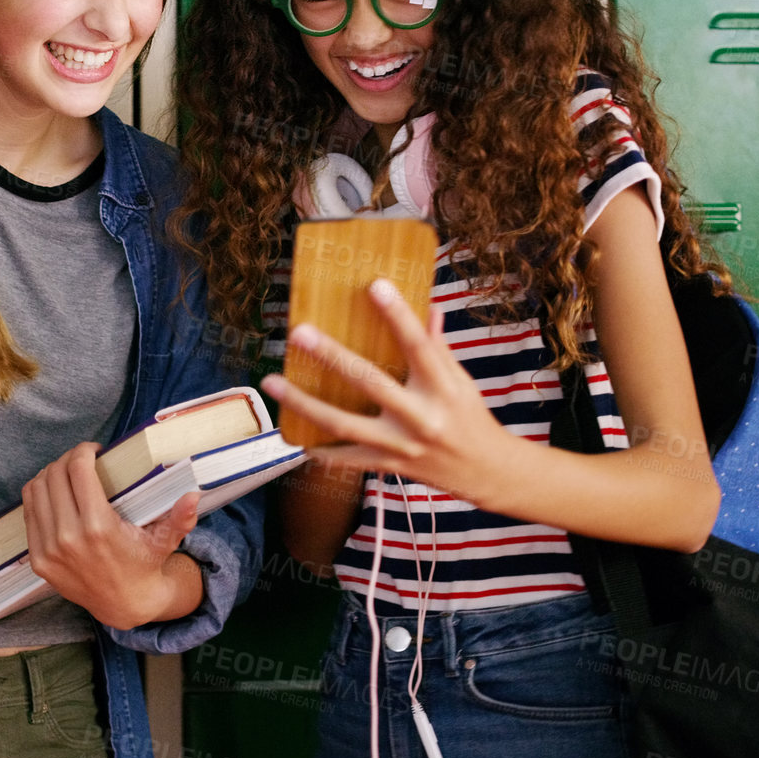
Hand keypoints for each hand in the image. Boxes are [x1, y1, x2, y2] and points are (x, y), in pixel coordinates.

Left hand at [21, 442, 203, 630]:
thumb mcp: (165, 541)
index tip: (94, 450)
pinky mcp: (37, 559)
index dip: (83, 451)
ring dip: (50, 474)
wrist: (123, 605)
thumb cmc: (144, 565)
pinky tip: (54, 493)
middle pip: (54, 475)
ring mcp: (48, 549)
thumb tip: (193, 495)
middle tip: (82, 460)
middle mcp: (68, 537)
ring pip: (36, 490)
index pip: (78, 470)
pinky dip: (38, 496)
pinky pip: (29, 513)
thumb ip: (180, 519)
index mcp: (98, 528)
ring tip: (66, 473)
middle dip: (67, 459)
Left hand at [260, 278, 523, 508]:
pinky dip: (320, 450)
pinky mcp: (389, 465)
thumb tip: (429, 307)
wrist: (487, 472)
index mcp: (443, 389)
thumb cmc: (470, 417)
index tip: (375, 285)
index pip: (419, 346)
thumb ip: (438, 347)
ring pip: (344, 424)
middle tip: (299, 332)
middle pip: (370, 382)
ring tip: (271, 382)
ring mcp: (401, 445)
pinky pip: (346, 459)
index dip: (398, 315)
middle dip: (332, 356)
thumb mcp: (461, 381)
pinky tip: (293, 437)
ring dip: (303, 404)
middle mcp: (421, 417)